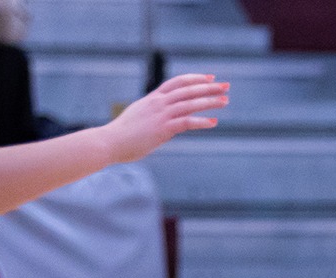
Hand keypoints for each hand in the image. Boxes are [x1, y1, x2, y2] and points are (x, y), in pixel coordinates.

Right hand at [100, 73, 228, 163]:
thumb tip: (160, 119)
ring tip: (225, 101)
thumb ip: (151, 114)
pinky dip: (201, 121)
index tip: (209, 78)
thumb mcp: (138, 117)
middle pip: (188, 89)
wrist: (109, 142)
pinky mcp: (163, 129)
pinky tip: (214, 122)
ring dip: (210, 102)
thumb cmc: (122, 134)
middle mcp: (158, 103)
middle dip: (209, 87)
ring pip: (190, 103)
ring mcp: (161, 115)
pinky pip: (187, 122)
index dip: (195, 79)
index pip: (177, 82)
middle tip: (225, 86)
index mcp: (153, 98)